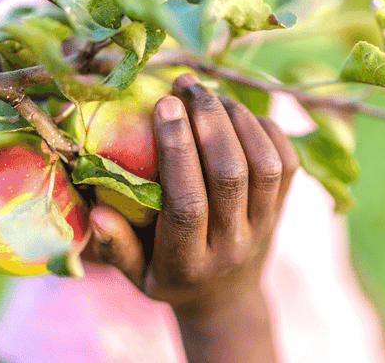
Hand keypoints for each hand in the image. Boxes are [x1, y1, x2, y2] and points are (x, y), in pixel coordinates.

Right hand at [87, 73, 298, 361]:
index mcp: (188, 262)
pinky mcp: (283, 208)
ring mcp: (264, 226)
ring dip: (237, 119)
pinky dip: (265, 128)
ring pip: (264, 164)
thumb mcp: (135, 274)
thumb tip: (96, 212)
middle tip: (184, 84)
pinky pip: (287, 162)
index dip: (177, 151)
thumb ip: (116, 246)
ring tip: (208, 93)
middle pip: (230, 176)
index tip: (162, 105)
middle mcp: (232, 244)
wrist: (226, 300)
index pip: (187, 203)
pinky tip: (235, 110)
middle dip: (208, 121)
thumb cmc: (168, 277)